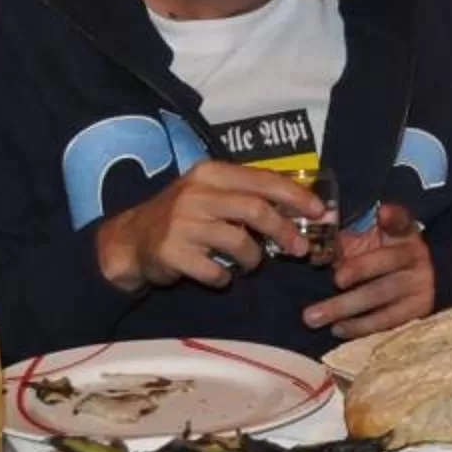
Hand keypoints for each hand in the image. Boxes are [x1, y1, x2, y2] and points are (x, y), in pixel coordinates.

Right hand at [93, 161, 328, 292]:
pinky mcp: (172, 252)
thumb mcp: (212, 194)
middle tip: (300, 249)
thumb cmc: (184, 216)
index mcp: (211, 173)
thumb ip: (249, 196)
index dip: (296, 196)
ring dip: (254, 259)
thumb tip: (304, 209)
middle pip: (256, 210)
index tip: (320, 211)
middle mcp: (196, 193)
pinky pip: (215, 272)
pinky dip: (225, 279)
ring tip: (251, 264)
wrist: (132, 239)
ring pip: (240, 243)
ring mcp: (182, 223)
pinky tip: (220, 276)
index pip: (263, 180)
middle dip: (285, 231)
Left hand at [303, 202, 434, 338]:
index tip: (382, 213)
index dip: (393, 217)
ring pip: (383, 295)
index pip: (401, 221)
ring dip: (347, 306)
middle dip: (360, 270)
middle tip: (335, 280)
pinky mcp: (417, 312)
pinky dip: (360, 326)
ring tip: (316, 317)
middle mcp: (415, 256)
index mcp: (403, 234)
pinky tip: (338, 329)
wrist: (417, 285)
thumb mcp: (368, 245)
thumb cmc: (381, 260)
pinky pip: (387, 321)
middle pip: (388, 261)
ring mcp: (420, 285)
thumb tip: (311, 248)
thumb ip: (345, 243)